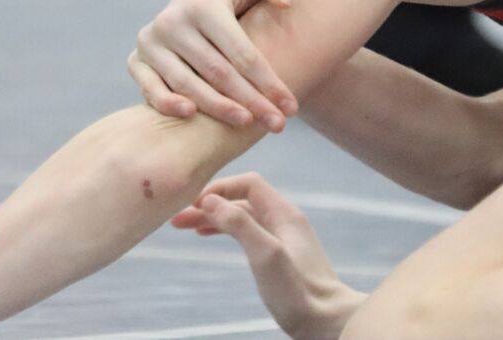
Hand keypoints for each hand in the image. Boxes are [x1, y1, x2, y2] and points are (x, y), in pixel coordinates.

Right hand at [128, 0, 298, 130]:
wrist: (194, 1)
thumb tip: (284, 1)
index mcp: (205, 3)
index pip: (242, 52)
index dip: (269, 82)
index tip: (291, 107)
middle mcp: (173, 21)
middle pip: (218, 72)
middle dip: (251, 101)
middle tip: (278, 124)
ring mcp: (151, 42)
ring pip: (187, 85)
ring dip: (219, 109)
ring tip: (248, 124)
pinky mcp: (136, 59)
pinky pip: (151, 89)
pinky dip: (169, 105)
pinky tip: (194, 117)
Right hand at [174, 173, 364, 339]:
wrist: (326, 319)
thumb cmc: (297, 290)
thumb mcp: (265, 254)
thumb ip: (240, 224)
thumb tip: (210, 199)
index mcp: (284, 213)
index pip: (249, 183)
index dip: (220, 188)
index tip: (193, 204)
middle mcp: (284, 220)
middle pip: (242, 200)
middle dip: (210, 205)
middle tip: (176, 219)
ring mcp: (283, 237)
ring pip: (243, 216)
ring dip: (215, 217)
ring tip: (185, 227)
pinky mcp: (280, 254)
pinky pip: (249, 231)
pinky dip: (227, 230)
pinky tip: (211, 236)